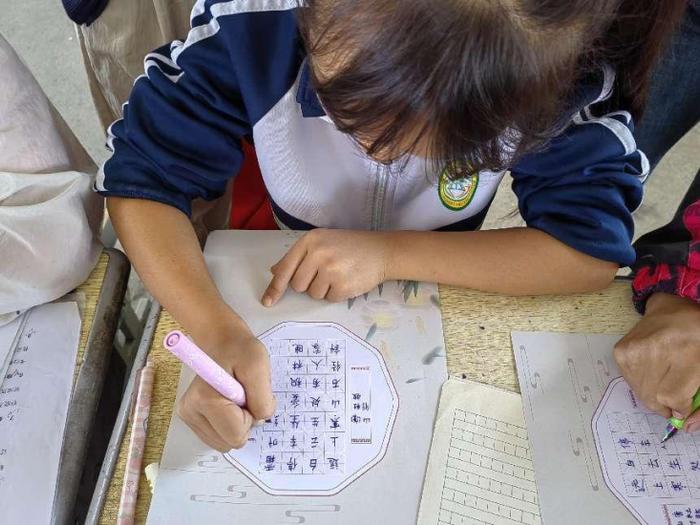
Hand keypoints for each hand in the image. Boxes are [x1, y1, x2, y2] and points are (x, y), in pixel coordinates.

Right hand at [176, 327, 274, 451]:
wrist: (223, 342)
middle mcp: (190, 411)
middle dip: (243, 422)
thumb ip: (263, 398)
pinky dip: (228, 424)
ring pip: (224, 442)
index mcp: (205, 399)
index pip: (236, 435)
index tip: (248, 394)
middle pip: (229, 442)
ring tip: (235, 397)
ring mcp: (188, 417)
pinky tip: (228, 403)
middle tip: (243, 395)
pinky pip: (218, 437)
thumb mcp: (259, 367)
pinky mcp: (191, 419)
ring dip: (236, 423)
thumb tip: (259, 421)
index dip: (250, 417)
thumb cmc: (241, 351)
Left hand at [261, 229, 392, 304]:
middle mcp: (318, 254)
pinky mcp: (344, 285)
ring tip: (339, 274)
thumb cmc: (350, 246)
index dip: (275, 287)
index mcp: (310, 241)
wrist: (382, 251)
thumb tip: (274, 271)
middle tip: (325, 273)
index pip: (285, 268)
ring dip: (324, 289)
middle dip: (308, 284)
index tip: (267, 301)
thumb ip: (298, 256)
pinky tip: (347, 280)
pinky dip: (337, 294)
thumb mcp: (322, 242)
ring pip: (313, 294)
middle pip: (298, 285)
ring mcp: (331, 270)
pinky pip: (329, 299)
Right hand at [614, 293, 699, 432]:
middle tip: (673, 394)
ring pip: (640, 390)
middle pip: (653, 396)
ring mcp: (634, 348)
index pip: (672, 396)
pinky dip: (641, 381)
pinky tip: (651, 368)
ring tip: (663, 376)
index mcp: (686, 351)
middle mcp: (656, 347)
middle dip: (665, 402)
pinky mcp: (621, 350)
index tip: (683, 404)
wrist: (673, 313)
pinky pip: (629, 380)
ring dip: (652, 391)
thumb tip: (684, 425)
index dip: (679, 406)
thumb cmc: (697, 342)